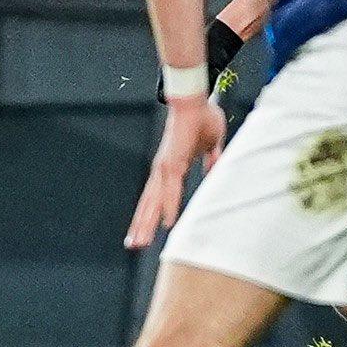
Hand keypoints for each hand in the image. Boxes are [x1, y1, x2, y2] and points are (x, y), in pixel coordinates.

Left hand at [126, 97, 225, 249]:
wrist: (195, 100)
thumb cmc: (202, 118)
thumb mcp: (211, 145)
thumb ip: (211, 158)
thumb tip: (213, 169)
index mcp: (170, 168)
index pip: (156, 196)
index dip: (152, 213)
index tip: (147, 230)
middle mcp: (162, 171)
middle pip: (148, 204)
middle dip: (141, 225)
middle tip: (133, 245)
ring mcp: (165, 167)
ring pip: (153, 202)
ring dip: (147, 223)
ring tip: (139, 242)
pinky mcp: (173, 163)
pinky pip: (171, 191)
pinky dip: (168, 207)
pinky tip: (166, 223)